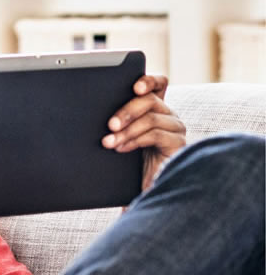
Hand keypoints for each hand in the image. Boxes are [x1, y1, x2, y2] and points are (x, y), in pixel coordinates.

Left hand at [102, 74, 186, 189]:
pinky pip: (156, 134)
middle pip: (150, 101)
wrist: (143, 193)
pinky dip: (136, 140)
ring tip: (109, 142)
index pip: (158, 85)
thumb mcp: (120, 141)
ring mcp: (176, 130)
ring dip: (126, 130)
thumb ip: (117, 125)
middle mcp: (168, 116)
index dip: (149, 81)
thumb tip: (97, 114)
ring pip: (151, 118)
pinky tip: (122, 149)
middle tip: (110, 125)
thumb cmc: (129, 168)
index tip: (134, 87)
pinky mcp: (178, 145)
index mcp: (155, 110)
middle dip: (127, 111)